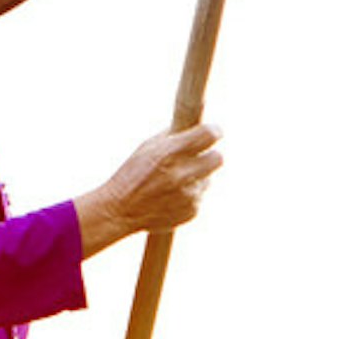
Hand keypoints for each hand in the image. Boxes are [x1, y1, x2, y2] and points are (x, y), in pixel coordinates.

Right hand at [73, 123, 222, 256]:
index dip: (214, 131)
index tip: (214, 132)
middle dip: (211, 155)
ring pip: (209, 179)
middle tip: (201, 156)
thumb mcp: (148, 146)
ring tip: (174, 181)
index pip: (208, 135)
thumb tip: (195, 127)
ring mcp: (189, 195)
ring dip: (197, 177)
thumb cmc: (131, 174)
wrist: (119, 211)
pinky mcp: (192, 211)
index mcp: (169, 153)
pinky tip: (172, 196)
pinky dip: (191, 194)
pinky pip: (201, 196)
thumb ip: (174, 136)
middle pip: (218, 158)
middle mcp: (182, 174)